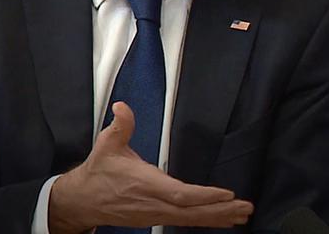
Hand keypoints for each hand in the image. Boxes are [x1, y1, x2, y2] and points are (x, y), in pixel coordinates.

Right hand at [48, 101, 253, 232]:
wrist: (83, 200)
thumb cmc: (99, 171)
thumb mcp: (107, 143)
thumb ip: (121, 125)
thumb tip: (122, 106)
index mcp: (144, 183)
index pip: (178, 194)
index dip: (203, 196)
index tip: (226, 193)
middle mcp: (152, 203)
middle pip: (191, 212)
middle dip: (219, 210)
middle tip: (244, 207)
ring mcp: (155, 214)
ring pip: (190, 219)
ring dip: (217, 217)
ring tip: (241, 214)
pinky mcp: (156, 219)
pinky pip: (184, 222)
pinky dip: (205, 220)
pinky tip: (220, 219)